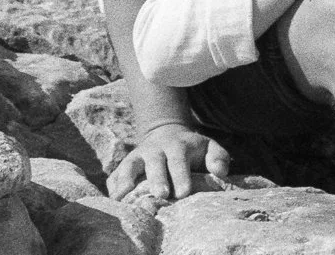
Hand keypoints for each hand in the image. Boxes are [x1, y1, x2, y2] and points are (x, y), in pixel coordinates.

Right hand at [105, 121, 232, 201]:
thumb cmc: (192, 149)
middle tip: (161, 195)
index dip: (181, 175)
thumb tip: (220, 172)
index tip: (184, 192)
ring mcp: (137, 157)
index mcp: (177, 146)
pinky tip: (114, 200)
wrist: (165, 134)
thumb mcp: (208, 147)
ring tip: (125, 197)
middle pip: (154, 163)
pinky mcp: (124, 166)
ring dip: (127, 180)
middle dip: (157, 178)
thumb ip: (218, 157)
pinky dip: (114, 187)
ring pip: (130, 166)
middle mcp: (155, 150)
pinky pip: (115, 176)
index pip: (179, 160)